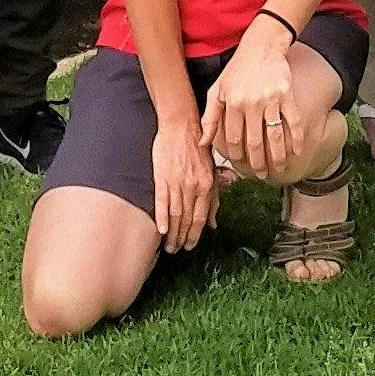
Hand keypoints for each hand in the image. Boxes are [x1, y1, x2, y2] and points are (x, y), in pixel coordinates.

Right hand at [150, 121, 215, 252]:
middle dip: (182, 238)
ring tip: (169, 245)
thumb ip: (214, 198)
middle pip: (187, 219)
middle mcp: (193, 186)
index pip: (201, 217)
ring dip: (172, 233)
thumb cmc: (197, 148)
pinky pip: (162, 201)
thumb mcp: (212, 172)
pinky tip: (161, 230)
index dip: (196, 234)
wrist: (181, 125)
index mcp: (207, 185)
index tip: (191, 245)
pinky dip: (161, 217)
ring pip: (175, 214)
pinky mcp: (162, 177)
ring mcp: (177, 182)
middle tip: (177, 250)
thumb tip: (213, 223)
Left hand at [201, 25, 302, 183]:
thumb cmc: (237, 70)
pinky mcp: (287, 95)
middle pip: (255, 142)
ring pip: (276, 136)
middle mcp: (251, 103)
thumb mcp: (217, 90)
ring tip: (280, 168)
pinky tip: (298, 151)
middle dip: (258, 162)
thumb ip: (209, 117)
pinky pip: (294, 121)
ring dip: (278, 156)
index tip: (240, 164)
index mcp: (232, 103)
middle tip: (261, 173)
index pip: (233, 138)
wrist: (261, 47)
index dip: (237, 155)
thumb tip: (203, 143)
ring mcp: (271, 100)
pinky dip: (298, 138)